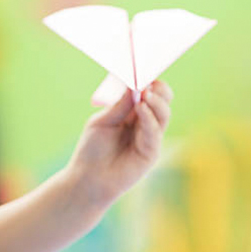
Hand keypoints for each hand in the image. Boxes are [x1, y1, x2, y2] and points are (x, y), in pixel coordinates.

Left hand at [67, 81, 172, 208]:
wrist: (87, 180)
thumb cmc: (90, 151)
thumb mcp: (102, 123)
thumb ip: (119, 106)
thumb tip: (133, 84)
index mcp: (131, 115)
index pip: (149, 94)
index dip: (150, 83)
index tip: (144, 72)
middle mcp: (143, 125)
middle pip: (161, 102)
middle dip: (158, 91)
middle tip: (149, 83)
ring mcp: (149, 139)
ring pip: (163, 115)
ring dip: (156, 103)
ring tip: (145, 95)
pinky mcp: (150, 153)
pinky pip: (155, 132)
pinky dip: (149, 119)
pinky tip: (142, 108)